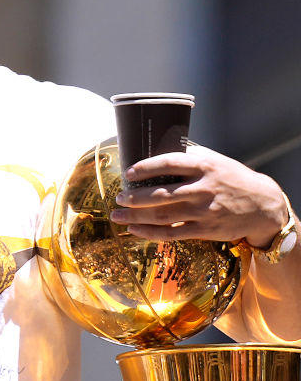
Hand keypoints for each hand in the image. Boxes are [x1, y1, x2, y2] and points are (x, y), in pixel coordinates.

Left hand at [110, 144, 289, 247]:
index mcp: (204, 167)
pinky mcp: (206, 230)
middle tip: (118, 198)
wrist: (264, 205)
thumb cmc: (232, 178)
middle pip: (162, 195)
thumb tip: (156, 147)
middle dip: (135, 198)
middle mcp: (204, 189)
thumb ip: (189, 157)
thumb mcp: (215, 161)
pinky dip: (150, 233)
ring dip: (135, 217)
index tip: (129, 172)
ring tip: (116, 216)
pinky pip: (173, 233)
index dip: (147, 167)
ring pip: (163, 216)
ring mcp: (204, 212)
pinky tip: (135, 230)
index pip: (170, 163)